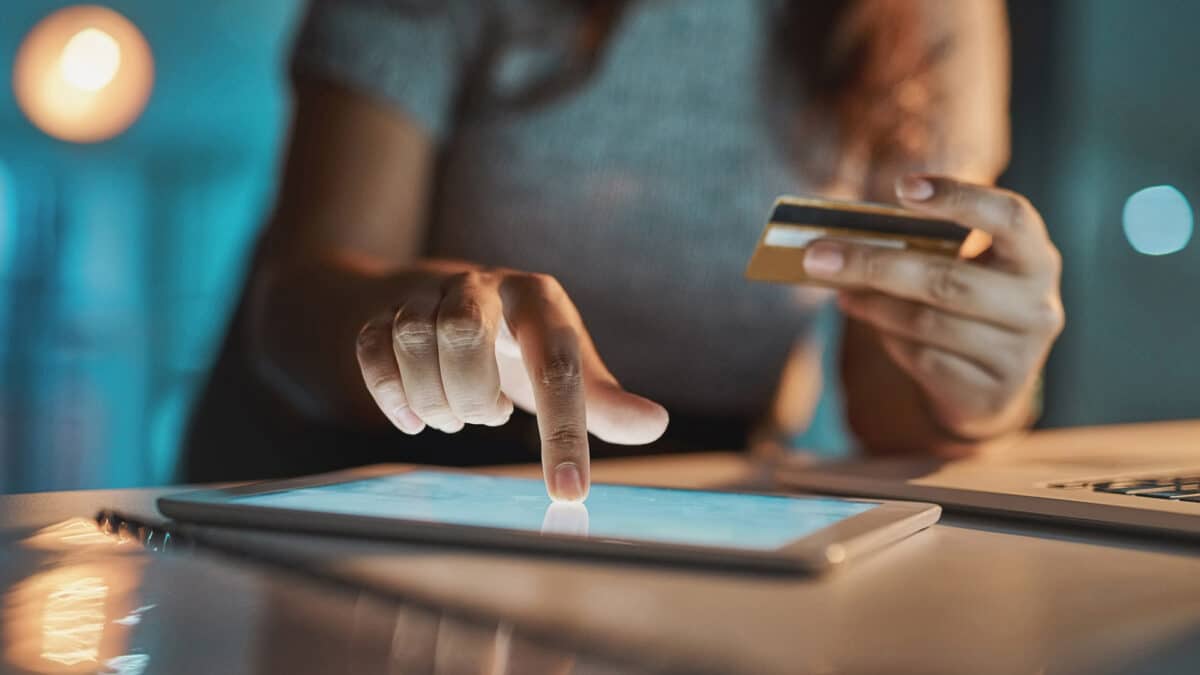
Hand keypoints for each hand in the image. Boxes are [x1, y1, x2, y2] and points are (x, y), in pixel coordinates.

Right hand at [354, 262, 668, 500]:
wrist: (443, 299)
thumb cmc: (517, 343)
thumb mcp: (563, 363)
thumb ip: (602, 399)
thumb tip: (654, 424)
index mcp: (536, 298)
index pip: (553, 362)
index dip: (563, 431)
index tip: (568, 491)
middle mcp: (479, 286)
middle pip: (462, 331)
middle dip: (473, 394)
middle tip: (490, 416)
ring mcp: (424, 297)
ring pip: (413, 340)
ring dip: (435, 399)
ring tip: (458, 416)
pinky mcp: (380, 315)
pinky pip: (372, 351)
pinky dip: (391, 395)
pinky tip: (415, 420)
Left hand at [802, 176, 1063, 439]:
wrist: (990, 383)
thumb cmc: (964, 303)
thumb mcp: (958, 268)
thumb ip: (920, 249)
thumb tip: (841, 242)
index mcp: (1034, 256)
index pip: (1010, 217)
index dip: (960, 198)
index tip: (904, 187)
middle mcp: (1037, 304)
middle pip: (947, 280)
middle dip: (874, 264)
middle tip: (817, 255)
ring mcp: (1019, 354)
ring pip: (927, 322)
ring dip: (872, 304)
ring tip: (839, 289)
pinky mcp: (990, 392)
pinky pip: (923, 358)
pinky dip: (888, 337)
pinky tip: (868, 319)